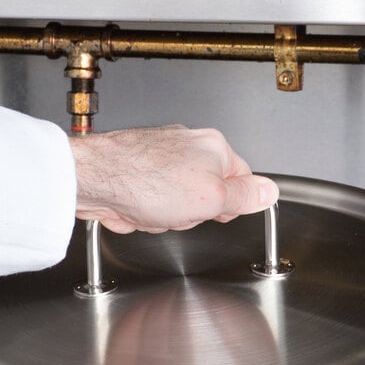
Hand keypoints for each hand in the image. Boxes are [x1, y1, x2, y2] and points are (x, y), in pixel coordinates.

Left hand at [69, 125, 278, 233]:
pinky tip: (137, 210)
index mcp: (214, 148)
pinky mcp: (139, 173)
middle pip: (208, 196)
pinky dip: (147, 213)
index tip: (215, 212)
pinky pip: (156, 205)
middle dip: (192, 213)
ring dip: (167, 217)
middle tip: (178, 211)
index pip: (241, 182)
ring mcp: (162, 159)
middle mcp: (189, 147)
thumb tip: (269, 192)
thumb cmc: (144, 183)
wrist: (94, 181)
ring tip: (152, 209)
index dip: (229, 205)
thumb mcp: (211, 199)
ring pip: (180, 205)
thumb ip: (244, 196)